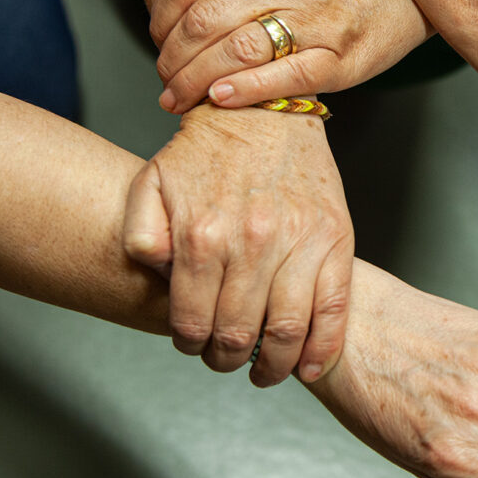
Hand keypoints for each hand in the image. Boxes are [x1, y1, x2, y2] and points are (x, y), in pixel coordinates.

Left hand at [123, 105, 353, 386]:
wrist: (265, 107)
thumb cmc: (209, 148)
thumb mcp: (151, 182)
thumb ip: (141, 233)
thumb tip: (156, 274)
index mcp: (203, 235)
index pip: (193, 321)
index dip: (190, 344)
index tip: (194, 345)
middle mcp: (252, 242)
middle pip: (238, 333)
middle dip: (227, 358)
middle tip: (225, 358)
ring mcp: (299, 241)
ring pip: (287, 330)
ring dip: (272, 365)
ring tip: (263, 370)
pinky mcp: (336, 238)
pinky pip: (334, 307)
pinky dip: (322, 348)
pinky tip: (307, 366)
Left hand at [150, 0, 429, 113]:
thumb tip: (181, 13)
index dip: (160, 21)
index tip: (159, 45)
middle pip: (205, 21)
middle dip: (172, 61)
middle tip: (166, 85)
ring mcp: (316, 20)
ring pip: (239, 48)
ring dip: (197, 81)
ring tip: (181, 100)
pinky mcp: (342, 57)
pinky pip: (287, 75)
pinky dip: (247, 89)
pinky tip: (221, 99)